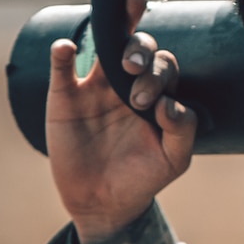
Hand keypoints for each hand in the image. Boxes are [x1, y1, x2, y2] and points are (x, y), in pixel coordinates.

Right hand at [46, 0, 196, 243]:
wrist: (104, 201)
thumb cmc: (142, 177)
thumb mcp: (173, 160)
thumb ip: (182, 130)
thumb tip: (168, 102)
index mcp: (156, 96)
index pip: (164, 65)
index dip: (161, 75)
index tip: (153, 106)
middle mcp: (127, 85)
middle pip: (139, 48)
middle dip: (142, 55)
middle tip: (138, 86)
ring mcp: (95, 88)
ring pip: (105, 47)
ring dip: (114, 42)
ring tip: (124, 62)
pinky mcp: (64, 97)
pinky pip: (61, 67)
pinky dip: (62, 53)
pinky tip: (66, 49)